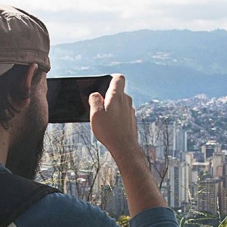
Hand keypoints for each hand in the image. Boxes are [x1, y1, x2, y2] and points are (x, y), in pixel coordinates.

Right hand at [89, 74, 166, 215]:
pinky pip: (123, 114)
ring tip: (104, 120)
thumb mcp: (95, 114)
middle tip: (98, 107)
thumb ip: (94, 101)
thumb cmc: (109, 131)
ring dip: (112, 108)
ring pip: (120, 104)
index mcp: (117, 96)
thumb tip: (95, 95)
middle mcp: (126, 101)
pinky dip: (117, 117)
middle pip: (118, 92)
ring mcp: (131, 111)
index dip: (111, 79)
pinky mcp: (132, 120)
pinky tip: (111, 127)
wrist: (125, 148)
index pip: (118, 78)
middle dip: (108, 96)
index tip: (104, 85)